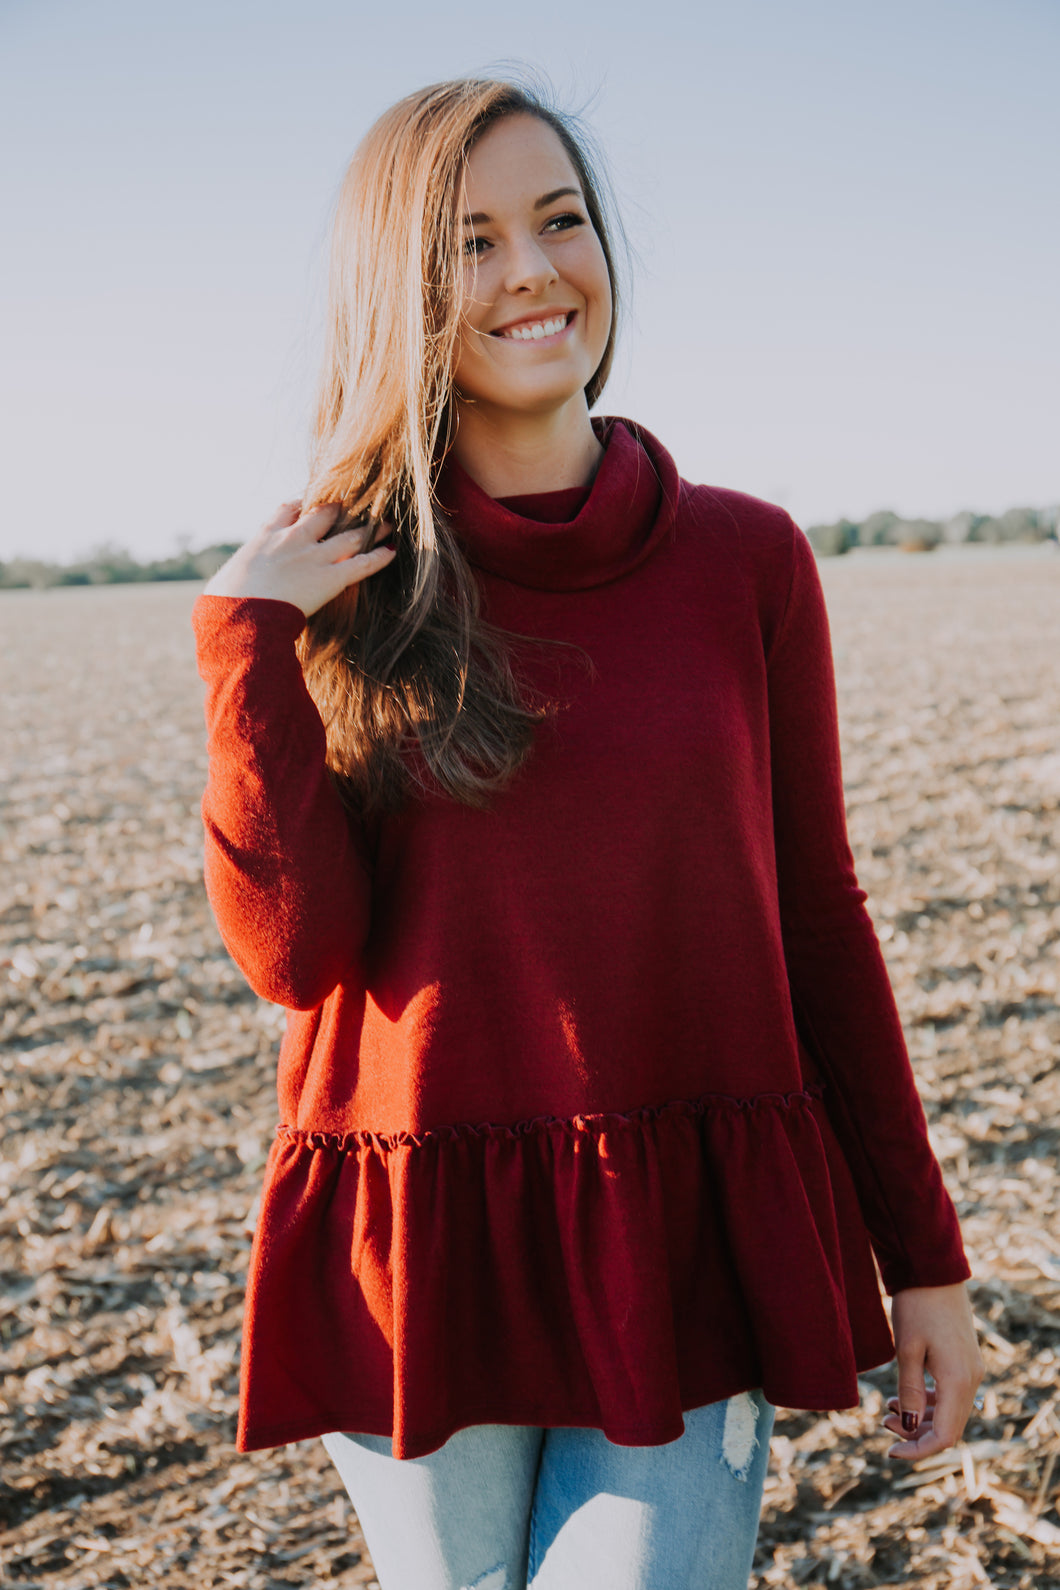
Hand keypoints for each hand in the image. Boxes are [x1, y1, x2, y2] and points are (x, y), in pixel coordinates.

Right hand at [202, 500, 396, 617]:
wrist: (238, 614)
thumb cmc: (223, 604)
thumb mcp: (224, 583)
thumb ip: (235, 579)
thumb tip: (222, 594)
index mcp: (265, 536)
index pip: (289, 509)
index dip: (305, 504)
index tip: (314, 501)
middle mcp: (292, 539)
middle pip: (323, 512)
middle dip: (341, 508)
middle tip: (356, 505)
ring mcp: (313, 557)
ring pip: (348, 534)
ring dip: (370, 528)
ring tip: (387, 522)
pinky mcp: (329, 579)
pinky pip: (361, 563)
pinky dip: (379, 556)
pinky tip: (392, 549)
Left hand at [882, 1282, 983, 1461]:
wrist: (933, 1271)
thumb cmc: (916, 1305)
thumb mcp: (907, 1349)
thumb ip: (910, 1391)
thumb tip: (910, 1428)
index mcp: (958, 1380)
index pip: (945, 1436)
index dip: (918, 1450)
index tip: (890, 1453)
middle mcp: (971, 1379)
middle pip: (949, 1427)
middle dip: (916, 1435)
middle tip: (883, 1423)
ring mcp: (970, 1370)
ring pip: (950, 1412)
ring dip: (921, 1419)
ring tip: (888, 1411)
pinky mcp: (964, 1361)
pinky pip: (950, 1395)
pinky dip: (929, 1402)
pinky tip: (903, 1397)